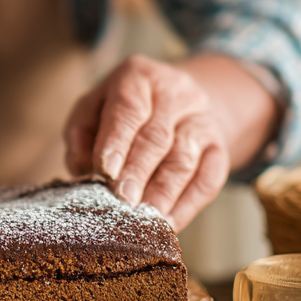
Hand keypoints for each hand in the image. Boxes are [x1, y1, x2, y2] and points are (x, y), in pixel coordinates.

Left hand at [64, 55, 229, 228]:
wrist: (178, 98)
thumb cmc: (123, 108)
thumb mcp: (94, 106)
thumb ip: (81, 133)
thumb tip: (82, 168)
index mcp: (137, 77)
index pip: (128, 109)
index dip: (116, 142)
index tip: (104, 173)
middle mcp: (174, 92)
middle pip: (157, 136)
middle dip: (138, 172)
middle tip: (122, 200)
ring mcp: (202, 118)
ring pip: (185, 159)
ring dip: (164, 192)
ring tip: (145, 218)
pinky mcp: (219, 145)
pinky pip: (210, 177)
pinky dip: (189, 204)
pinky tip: (169, 223)